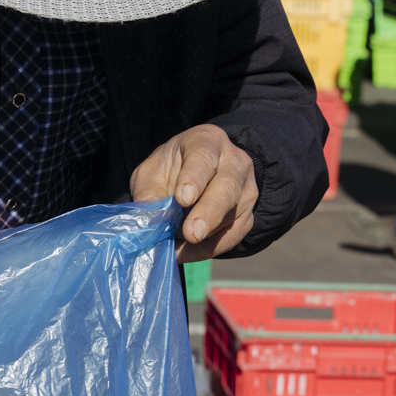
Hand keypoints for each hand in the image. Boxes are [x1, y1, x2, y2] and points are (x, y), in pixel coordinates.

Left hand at [130, 124, 256, 255]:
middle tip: (192, 233)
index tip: (182, 199)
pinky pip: (232, 236)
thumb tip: (148, 222)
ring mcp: (246, 189)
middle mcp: (234, 162)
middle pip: (227, 187)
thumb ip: (149, 194)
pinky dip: (207, 249)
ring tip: (177, 247)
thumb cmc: (171, 171)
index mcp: (207, 142)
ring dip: (204, 235)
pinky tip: (186, 253)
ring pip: (232, 214)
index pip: (204, 157)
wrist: (196, 177)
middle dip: (209, 212)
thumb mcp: (152, 173)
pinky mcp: (247, 216)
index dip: (194, 178)